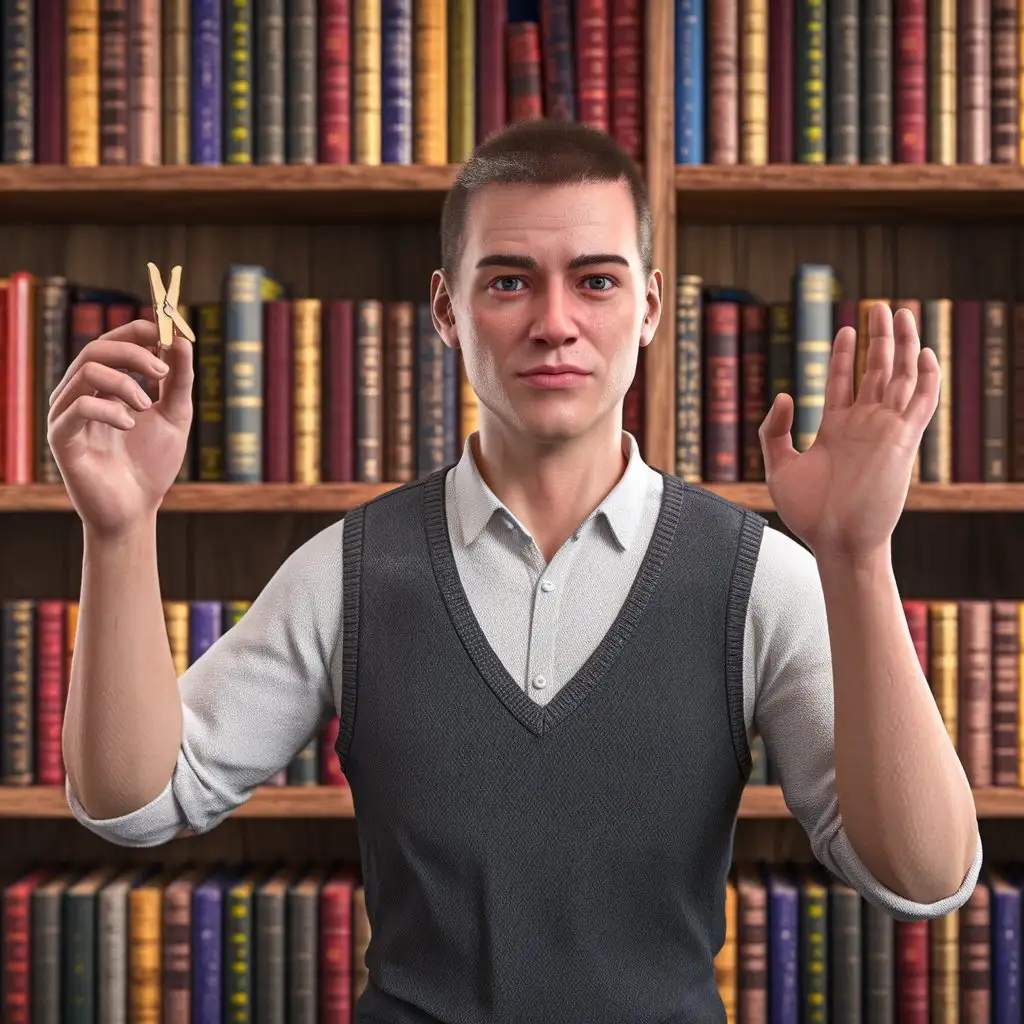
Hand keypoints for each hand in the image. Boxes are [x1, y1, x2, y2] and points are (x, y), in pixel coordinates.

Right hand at [46, 319, 193, 538]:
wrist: (137, 509)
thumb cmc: (151, 463)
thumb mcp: (174, 415)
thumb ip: (178, 380)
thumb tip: (183, 340)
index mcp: (104, 385)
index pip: (112, 341)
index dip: (138, 330)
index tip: (167, 333)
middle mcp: (80, 394)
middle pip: (96, 349)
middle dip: (133, 353)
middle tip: (162, 371)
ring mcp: (67, 415)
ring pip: (86, 372)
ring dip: (124, 383)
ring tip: (145, 407)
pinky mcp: (61, 438)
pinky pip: (78, 408)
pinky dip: (109, 410)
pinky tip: (130, 425)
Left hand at [757, 302, 939, 561]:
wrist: (835, 540)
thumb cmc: (809, 513)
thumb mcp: (779, 466)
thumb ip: (775, 430)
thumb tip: (785, 394)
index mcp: (836, 429)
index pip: (843, 381)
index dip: (844, 354)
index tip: (846, 329)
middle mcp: (863, 425)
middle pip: (876, 370)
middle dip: (879, 338)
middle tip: (880, 306)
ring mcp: (884, 430)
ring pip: (900, 377)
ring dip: (903, 345)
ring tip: (901, 312)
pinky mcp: (902, 440)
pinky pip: (921, 402)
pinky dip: (926, 376)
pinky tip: (925, 351)